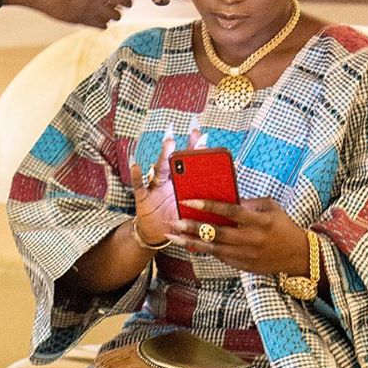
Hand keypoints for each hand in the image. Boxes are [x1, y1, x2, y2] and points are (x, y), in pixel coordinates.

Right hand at [7, 0, 132, 27]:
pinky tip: (99, 18)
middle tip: (125, 2)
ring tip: (110, 11)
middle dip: (127, 1)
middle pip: (124, 0)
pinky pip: (102, 26)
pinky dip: (104, 23)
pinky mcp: (80, 19)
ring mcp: (88, 6)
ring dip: (116, 13)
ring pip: (116, 15)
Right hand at [128, 124, 205, 245]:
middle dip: (185, 147)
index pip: (191, 164)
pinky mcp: (143, 198)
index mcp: (184, 184)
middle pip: (177, 162)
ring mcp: (156, 188)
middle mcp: (169, 182)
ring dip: (164, 156)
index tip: (204, 135)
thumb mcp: (195, 214)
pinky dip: (136, 176)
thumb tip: (230, 196)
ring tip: (170, 142)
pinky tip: (137, 165)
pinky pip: (139, 186)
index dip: (196, 149)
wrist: (158, 235)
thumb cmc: (178, 222)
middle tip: (193, 132)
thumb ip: (206, 203)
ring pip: (160, 170)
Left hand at [167, 198, 311, 275]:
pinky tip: (189, 244)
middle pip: (217, 233)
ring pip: (213, 248)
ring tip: (173, 236)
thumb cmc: (283, 226)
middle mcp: (251, 239)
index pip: (230, 212)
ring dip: (191, 242)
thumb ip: (249, 203)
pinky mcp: (243, 265)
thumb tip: (226, 198)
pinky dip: (203, 250)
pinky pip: (219, 256)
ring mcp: (246, 254)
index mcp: (259, 221)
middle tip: (175, 220)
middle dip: (194, 226)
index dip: (209, 205)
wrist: (297, 255)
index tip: (190, 200)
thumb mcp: (271, 208)